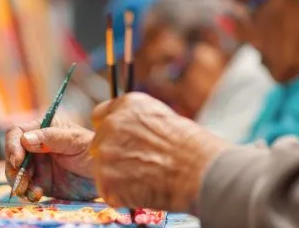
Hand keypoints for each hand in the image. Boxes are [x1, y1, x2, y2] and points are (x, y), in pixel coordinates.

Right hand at [5, 117, 97, 201]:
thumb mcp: (75, 141)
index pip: (17, 132)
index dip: (12, 145)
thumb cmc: (94, 150)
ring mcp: (38, 165)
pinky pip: (25, 187)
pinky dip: (27, 192)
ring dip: (18, 182)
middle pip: (12, 154)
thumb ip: (51, 138)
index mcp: (44, 128)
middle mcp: (37, 146)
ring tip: (32, 190)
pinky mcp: (41, 182)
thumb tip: (25, 138)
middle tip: (23, 180)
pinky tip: (37, 194)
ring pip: (16, 172)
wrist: (105, 174)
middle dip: (13, 168)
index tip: (18, 160)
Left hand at [90, 93, 229, 211]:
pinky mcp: (107, 180)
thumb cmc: (192, 146)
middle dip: (114, 155)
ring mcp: (106, 153)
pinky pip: (108, 189)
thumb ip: (138, 123)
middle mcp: (112, 125)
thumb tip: (131, 135)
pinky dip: (122, 193)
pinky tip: (143, 190)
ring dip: (119, 175)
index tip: (121, 142)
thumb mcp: (164, 118)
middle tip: (139, 165)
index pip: (101, 116)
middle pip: (99, 143)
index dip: (112, 131)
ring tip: (146, 178)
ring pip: (102, 168)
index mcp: (128, 105)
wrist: (199, 170)